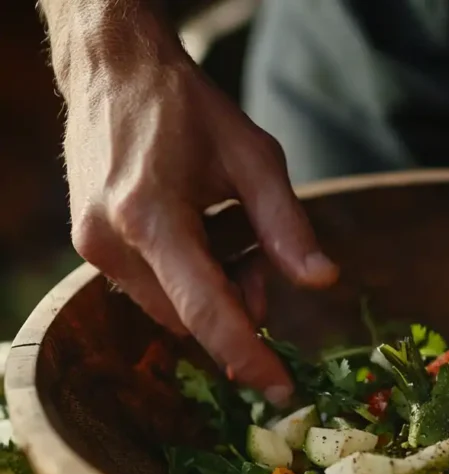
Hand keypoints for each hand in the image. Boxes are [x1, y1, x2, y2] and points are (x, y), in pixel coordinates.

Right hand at [63, 49, 336, 404]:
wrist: (115, 71)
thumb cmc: (189, 108)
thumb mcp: (255, 157)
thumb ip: (287, 226)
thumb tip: (323, 282)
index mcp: (151, 216)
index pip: (206, 310)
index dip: (247, 356)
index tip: (282, 390)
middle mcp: (111, 241)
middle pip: (192, 316)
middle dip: (238, 302)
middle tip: (259, 253)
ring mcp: (92, 246)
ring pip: (172, 310)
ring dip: (214, 291)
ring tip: (227, 231)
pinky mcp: (89, 245)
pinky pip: (151, 290)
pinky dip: (188, 278)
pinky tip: (201, 233)